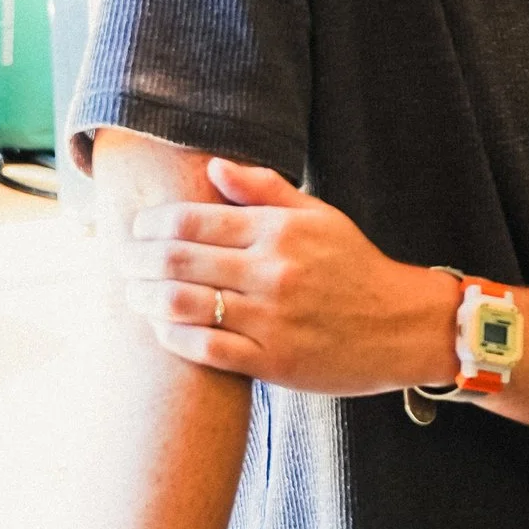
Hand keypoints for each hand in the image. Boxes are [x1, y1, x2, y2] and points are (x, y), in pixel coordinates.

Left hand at [123, 159, 455, 395]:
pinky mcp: (274, 362)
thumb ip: (265, 189)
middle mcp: (273, 273)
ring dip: (145, 299)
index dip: (150, 223)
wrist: (406, 327)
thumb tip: (213, 166)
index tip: (137, 229)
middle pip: (175, 261)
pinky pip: (206, 349)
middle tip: (122, 262)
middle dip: (135, 260)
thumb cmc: (357, 269)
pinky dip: (174, 338)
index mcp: (280, 232)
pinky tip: (165, 330)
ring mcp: (272, 320)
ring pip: (181, 305)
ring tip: (136, 296)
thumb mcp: (320, 216)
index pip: (191, 219)